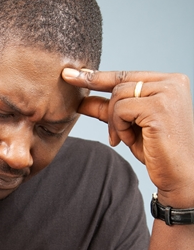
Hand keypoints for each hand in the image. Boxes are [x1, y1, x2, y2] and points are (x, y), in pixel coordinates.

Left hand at [62, 68, 193, 206]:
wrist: (180, 176)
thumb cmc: (158, 152)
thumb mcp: (130, 126)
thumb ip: (109, 110)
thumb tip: (81, 100)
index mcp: (169, 81)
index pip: (126, 75)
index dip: (97, 76)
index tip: (71, 74)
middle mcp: (172, 82)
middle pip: (119, 85)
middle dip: (109, 112)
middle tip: (115, 137)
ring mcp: (168, 93)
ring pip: (117, 96)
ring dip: (115, 122)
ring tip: (127, 139)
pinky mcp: (159, 108)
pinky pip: (121, 110)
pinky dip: (120, 128)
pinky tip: (131, 140)